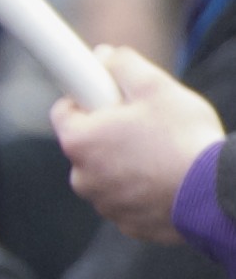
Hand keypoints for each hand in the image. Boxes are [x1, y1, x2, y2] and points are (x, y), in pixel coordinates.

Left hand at [53, 46, 220, 244]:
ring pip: (108, 173)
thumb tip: (104, 55)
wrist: (214, 194)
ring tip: (165, 153)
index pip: (64, 111)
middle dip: (112, 132)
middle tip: (148, 123)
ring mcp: (102, 203)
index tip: (106, 94)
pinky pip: (128, 198)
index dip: (87, 97)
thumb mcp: (156, 88)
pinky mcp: (126, 224)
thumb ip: (124, 66)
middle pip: (88, 144)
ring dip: (127, 162)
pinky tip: (170, 180)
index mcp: (79, 141)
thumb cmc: (184, 139)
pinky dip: (143, 188)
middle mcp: (80, 177)